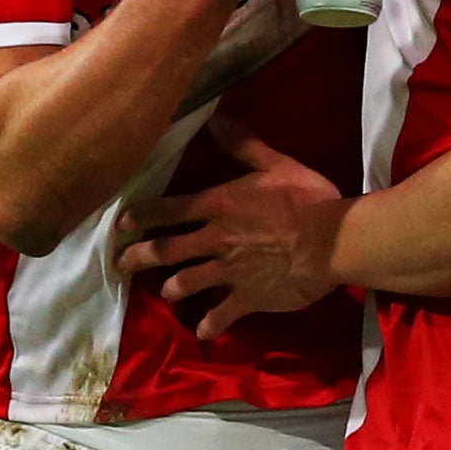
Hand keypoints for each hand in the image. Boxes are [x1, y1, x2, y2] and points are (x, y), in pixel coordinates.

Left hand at [116, 115, 343, 338]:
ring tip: (166, 293)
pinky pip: (221, 316)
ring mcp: (228, 272)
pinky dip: (210, 325)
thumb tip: (215, 117)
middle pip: (165, 250)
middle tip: (120, 264)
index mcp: (218, 206)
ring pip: (185, 283)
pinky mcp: (246, 298)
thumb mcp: (276, 164)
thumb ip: (243, 144)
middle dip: (138, 257)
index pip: (169, 210)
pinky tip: (203, 332)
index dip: (141, 216)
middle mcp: (215, 240)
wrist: (331, 242)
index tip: (121, 224)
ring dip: (171, 289)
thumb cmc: (306, 199)